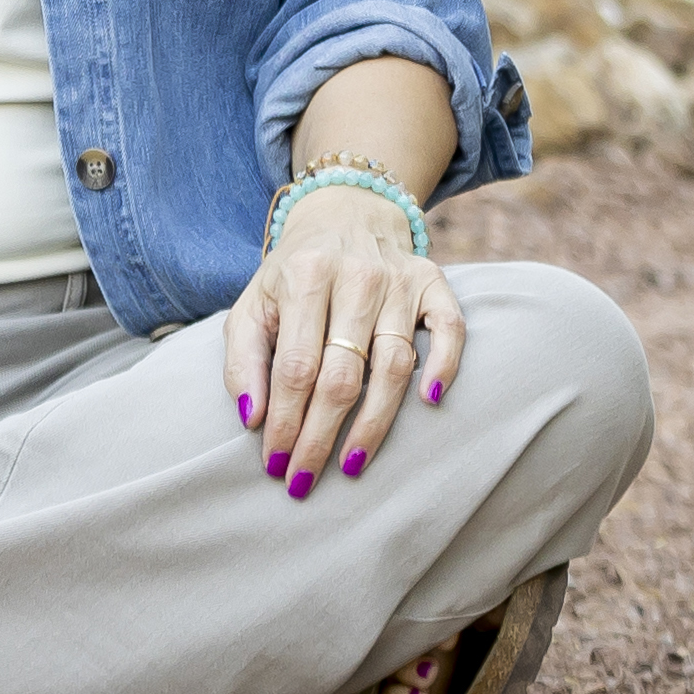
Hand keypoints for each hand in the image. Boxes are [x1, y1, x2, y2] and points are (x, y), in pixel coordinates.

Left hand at [223, 183, 464, 501]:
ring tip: (351, 466)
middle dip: (320, 436)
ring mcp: (399, 280)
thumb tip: (252, 419)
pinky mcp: (434, 282)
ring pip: (393, 364)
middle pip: (342, 374)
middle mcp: (356, 276)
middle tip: (304, 481)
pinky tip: (430, 401)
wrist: (343, 211)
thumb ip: (244, 361)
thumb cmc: (292, 274)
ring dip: (373, 423)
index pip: (295, 367)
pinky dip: (445, 364)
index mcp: (305, 276)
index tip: (274, 464)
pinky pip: (450, 327)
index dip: (285, 421)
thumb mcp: (253, 305)